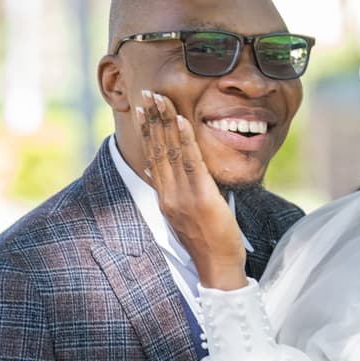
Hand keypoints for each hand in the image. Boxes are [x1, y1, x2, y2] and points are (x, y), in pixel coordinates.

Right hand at [137, 90, 246, 289]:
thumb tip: (155, 174)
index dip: (147, 132)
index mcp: (165, 198)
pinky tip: (181, 120)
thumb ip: (173, 192)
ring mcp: (183, 196)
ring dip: (165, 122)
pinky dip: (185, 140)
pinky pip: (191, 162)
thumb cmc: (208, 242)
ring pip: (171, 152)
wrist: (217, 267)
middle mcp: (169, 195)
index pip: (153, 158)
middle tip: (147, 93)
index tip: (142, 110)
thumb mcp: (186, 214)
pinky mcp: (201, 197)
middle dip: (152, 119)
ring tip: (160, 98)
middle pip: (158, 150)